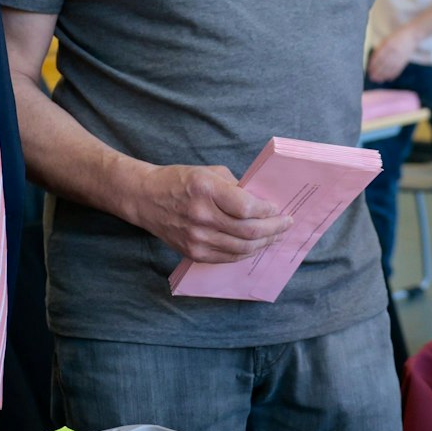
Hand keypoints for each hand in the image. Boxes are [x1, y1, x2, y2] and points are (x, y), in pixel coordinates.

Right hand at [126, 164, 292, 263]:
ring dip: (264, 243)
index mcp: (206, 189)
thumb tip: (262, 202)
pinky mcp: (193, 252)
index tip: (278, 208)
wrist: (145, 199)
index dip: (268, 211)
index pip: (247, 207)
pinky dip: (246, 253)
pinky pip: (228, 257)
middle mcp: (201, 216)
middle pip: (248, 231)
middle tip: (286, 224)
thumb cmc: (179, 181)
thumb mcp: (209, 173)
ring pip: (241, 248)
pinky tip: (256, 245)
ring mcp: (196, 238)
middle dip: (274, 229)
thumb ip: (236, 187)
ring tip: (276, 236)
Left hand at [366, 31, 415, 83]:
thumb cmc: (397, 36)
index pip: (379, 56)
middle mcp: (394, 51)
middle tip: (372, 78)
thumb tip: (373, 59)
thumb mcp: (387, 39)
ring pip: (391, 68)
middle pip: (384, 64)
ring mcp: (400, 56)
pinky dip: (393, 74)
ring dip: (384, 75)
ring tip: (378, 80)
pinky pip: (399, 68)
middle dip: (377, 72)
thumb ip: (380, 48)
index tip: (369, 70)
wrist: (412, 35)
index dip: (373, 64)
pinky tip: (389, 79)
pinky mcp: (405, 60)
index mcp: (388, 44)